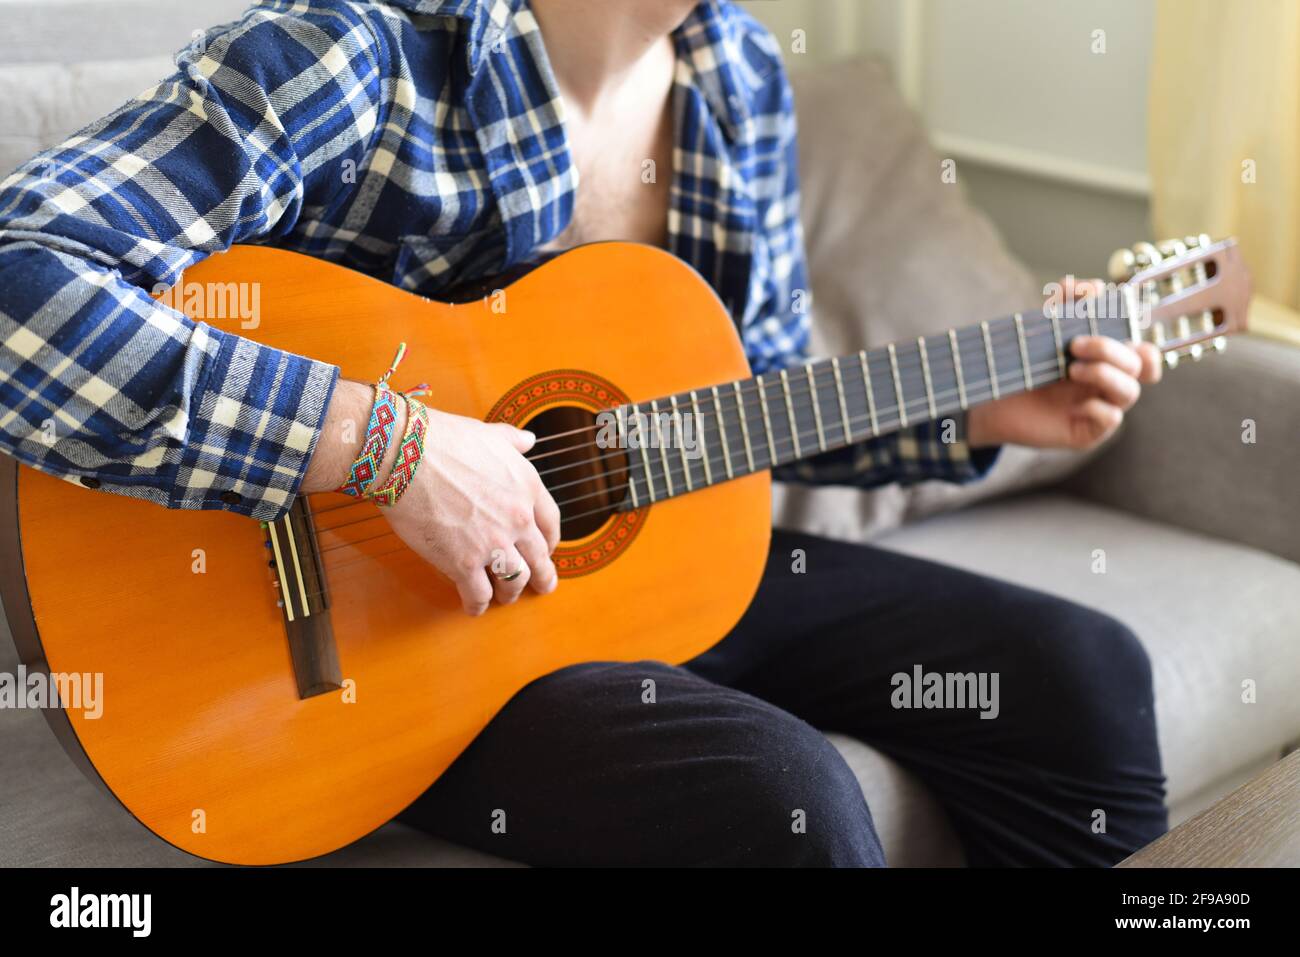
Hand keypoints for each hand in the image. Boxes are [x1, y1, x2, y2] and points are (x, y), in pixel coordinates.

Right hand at [303, 382, 560, 615]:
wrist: (406, 455)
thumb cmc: (443, 440)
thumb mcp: (489, 434)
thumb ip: (512, 440)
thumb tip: (528, 439)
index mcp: (526, 487)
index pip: (551, 523)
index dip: (550, 541)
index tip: (545, 548)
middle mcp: (517, 518)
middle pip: (539, 558)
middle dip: (542, 576)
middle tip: (543, 586)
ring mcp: (493, 543)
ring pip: (515, 581)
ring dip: (511, 593)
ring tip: (504, 597)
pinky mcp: (463, 563)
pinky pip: (479, 595)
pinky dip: (478, 605)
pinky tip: (474, 608)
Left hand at [966, 279, 1162, 450]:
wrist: (993, 398)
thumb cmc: (1024, 364)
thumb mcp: (1042, 330)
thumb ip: (1065, 304)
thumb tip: (1087, 286)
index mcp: (1108, 360)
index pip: (1145, 353)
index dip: (1145, 343)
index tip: (1122, 330)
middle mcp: (1110, 384)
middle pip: (1139, 366)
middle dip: (1111, 350)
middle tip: (1074, 345)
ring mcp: (1101, 407)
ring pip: (1130, 392)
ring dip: (1105, 375)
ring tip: (1071, 370)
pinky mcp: (1088, 431)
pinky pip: (1111, 419)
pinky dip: (1098, 409)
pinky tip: (1075, 405)